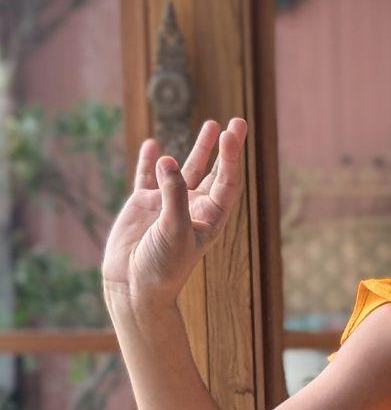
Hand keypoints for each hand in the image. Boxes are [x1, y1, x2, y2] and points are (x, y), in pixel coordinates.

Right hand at [101, 117, 247, 311]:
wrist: (134, 287)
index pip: (227, 183)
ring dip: (199, 149)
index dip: (231, 157)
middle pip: (214, 173)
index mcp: (209, 219)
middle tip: (237, 122)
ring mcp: (167, 205)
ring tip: (211, 125)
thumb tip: (167, 159)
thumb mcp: (174, 230)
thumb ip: (174, 194)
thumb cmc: (162, 266)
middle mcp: (192, 208)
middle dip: (224, 149)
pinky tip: (152, 145)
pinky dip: (149, 161)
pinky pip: (147, 177)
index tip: (231, 133)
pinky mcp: (143, 205)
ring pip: (185, 170)